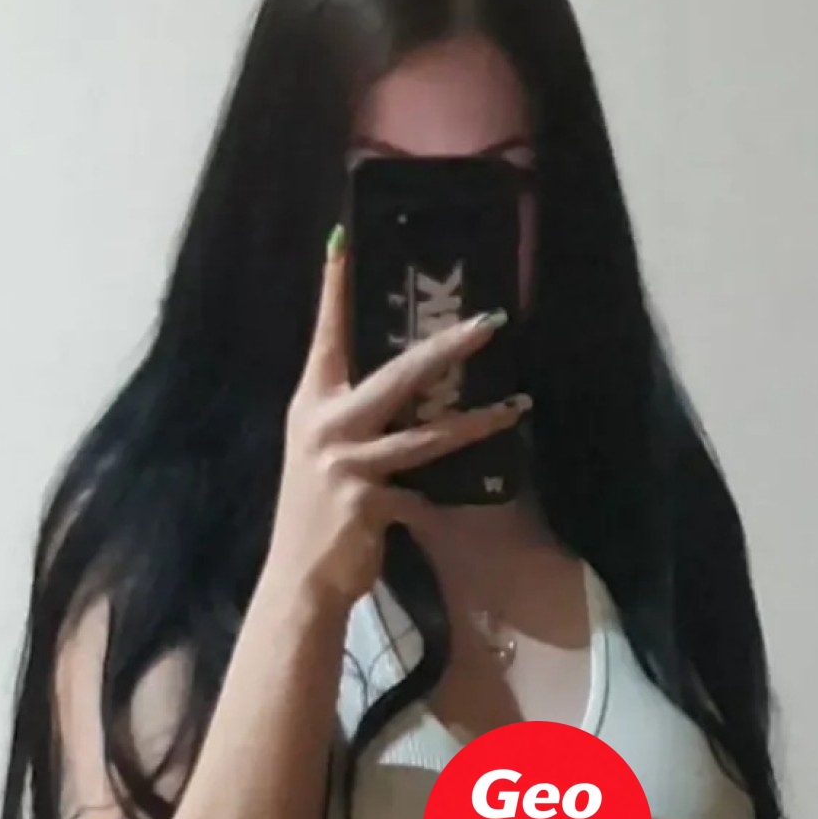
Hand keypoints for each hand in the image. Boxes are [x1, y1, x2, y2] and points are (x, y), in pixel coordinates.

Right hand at [266, 230, 529, 608]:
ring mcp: (346, 463)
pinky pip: (424, 488)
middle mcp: (325, 424)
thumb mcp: (324, 455)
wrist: (300, 580)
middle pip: (397, 373)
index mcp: (312, 403)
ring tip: (517, 406)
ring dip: (477, 421)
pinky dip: (451, 489)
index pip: (327, 333)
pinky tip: (479, 489)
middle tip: (489, 321)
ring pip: (426, 434)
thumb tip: (408, 393)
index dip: (335, 287)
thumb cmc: (318, 515)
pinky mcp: (368, 500)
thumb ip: (356, 421)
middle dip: (447, 346)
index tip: (344, 238)